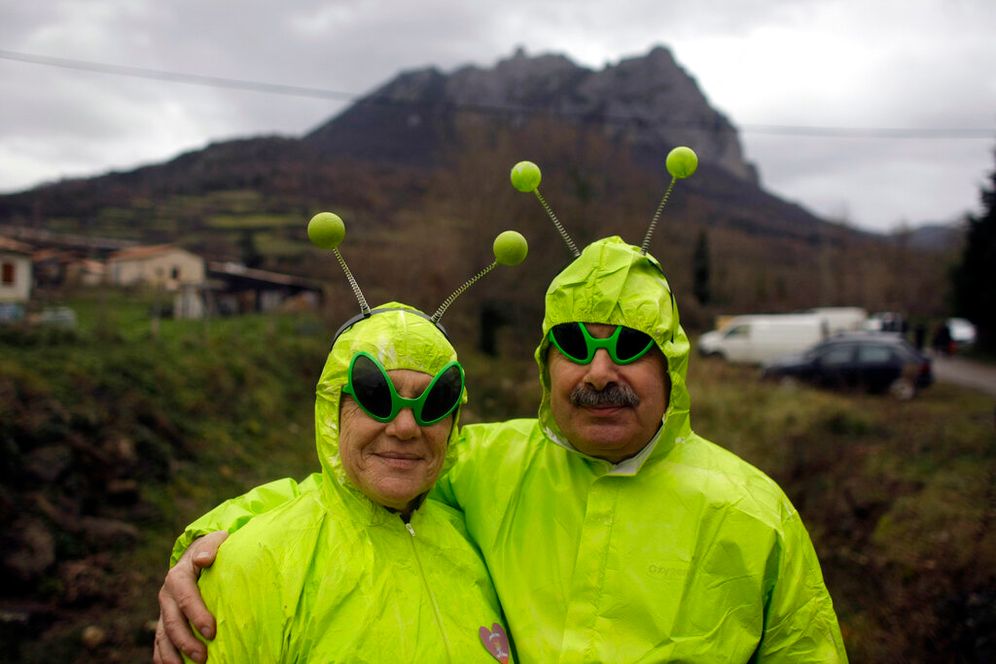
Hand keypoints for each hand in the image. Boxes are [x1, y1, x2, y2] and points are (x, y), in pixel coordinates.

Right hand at [153, 530, 227, 663]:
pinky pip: (159, 643)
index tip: (211, 632)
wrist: (197, 555)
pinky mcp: (164, 621)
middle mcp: (167, 595)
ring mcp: (164, 610)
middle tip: (204, 657)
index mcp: (178, 576)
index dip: (197, 614)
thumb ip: (211, 546)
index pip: (185, 596)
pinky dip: (163, 658)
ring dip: (174, 655)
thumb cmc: (212, 550)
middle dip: (187, 642)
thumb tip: (205, 558)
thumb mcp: (213, 541)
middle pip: (172, 622)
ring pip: (163, 637)